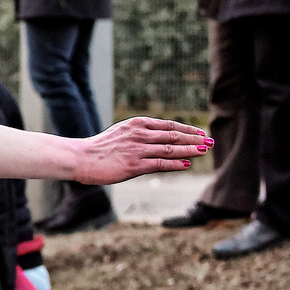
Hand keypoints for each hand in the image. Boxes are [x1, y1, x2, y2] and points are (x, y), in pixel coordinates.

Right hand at [71, 117, 212, 184]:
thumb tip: (160, 140)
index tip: (201, 133)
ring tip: (204, 151)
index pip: (169, 126)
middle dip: (194, 139)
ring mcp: (137, 150)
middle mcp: (139, 134)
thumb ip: (140, 134)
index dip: (188, 130)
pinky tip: (186, 164)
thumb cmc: (99, 148)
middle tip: (210, 141)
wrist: (79, 158)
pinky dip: (175, 164)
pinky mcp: (133, 165)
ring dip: (190, 150)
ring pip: (170, 149)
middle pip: (174, 136)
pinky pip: (160, 164)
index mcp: (136, 124)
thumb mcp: (121, 134)